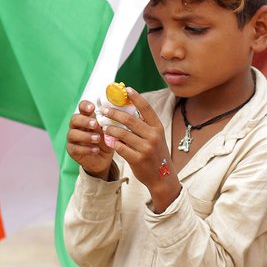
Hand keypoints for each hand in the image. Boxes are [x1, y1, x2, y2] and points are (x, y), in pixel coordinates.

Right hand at [66, 99, 114, 179]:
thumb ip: (107, 123)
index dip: (85, 106)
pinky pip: (74, 148)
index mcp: (86, 117)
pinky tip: (95, 150)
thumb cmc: (105, 140)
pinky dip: (86, 149)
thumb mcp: (108, 131)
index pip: (81, 107)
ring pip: (72, 134)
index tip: (92, 107)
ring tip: (97, 139)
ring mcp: (72, 138)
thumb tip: (111, 115)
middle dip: (85, 121)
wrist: (103, 158)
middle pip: (74, 119)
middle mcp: (76, 126)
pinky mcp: (71, 150)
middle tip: (95, 124)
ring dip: (86, 136)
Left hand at [101, 88, 180, 211]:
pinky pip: (120, 147)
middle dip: (114, 113)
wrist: (162, 177)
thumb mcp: (155, 138)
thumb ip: (144, 126)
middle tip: (104, 110)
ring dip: (110, 128)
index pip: (146, 108)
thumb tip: (126, 110)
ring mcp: (146, 148)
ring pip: (122, 133)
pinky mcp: (137, 159)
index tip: (127, 89)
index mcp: (158, 128)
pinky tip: (109, 140)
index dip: (136, 97)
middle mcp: (153, 136)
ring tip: (104, 126)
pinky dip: (113, 143)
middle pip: (130, 119)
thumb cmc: (156, 154)